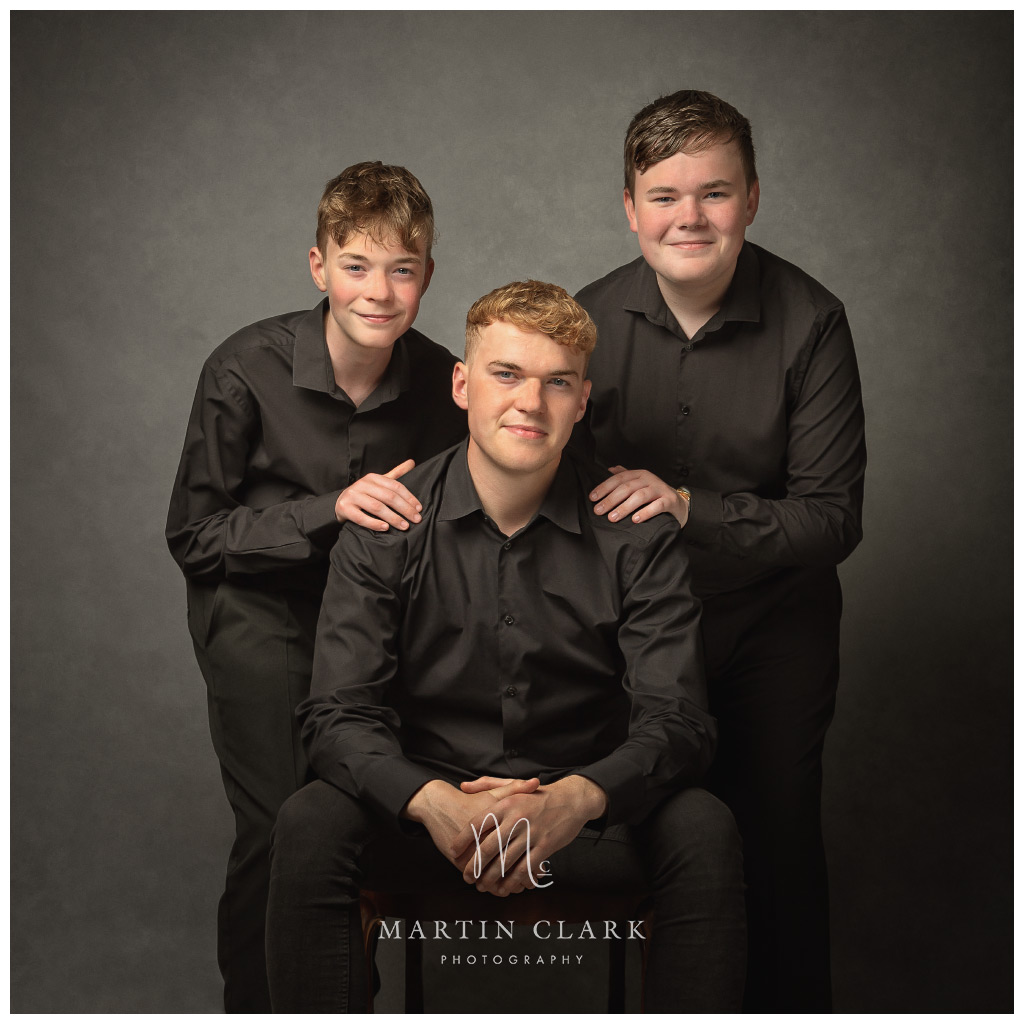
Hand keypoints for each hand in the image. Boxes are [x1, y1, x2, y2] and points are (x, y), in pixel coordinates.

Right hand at [335, 459, 420, 530]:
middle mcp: (362, 485)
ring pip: (376, 507)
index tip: (419, 508)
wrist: (340, 503)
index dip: (409, 497)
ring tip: (404, 526)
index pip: (395, 486)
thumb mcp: (379, 483)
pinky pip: (362, 518)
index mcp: (373, 478)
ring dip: (393, 518)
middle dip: (405, 509)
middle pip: (388, 497)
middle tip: (416, 519)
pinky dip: (374, 523)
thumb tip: (412, 462)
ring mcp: (353, 496)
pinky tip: (386, 528)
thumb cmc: (365, 494)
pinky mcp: (345, 508)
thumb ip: (396, 474)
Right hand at [403, 777, 540, 876]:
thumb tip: (537, 783)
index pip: (523, 846)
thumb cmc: (470, 799)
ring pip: (498, 878)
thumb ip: (516, 788)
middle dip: (525, 876)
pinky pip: (482, 880)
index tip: (543, 867)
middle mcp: (486, 840)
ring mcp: (473, 853)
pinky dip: (494, 888)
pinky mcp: (461, 862)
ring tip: (519, 887)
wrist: (439, 805)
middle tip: (534, 881)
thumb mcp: (493, 791)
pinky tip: (503, 889)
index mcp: (499, 822)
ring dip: (510, 886)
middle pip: (512, 866)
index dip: (535, 860)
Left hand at [451, 776, 607, 896]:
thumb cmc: (537, 795)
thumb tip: (463, 787)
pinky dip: (513, 881)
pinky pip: (525, 869)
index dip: (462, 840)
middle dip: (474, 866)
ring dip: (491, 878)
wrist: (571, 800)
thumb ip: (486, 784)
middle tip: (466, 877)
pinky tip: (505, 888)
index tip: (453, 852)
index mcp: (505, 804)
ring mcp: (531, 833)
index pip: (477, 824)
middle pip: (488, 847)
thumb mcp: (512, 786)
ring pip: (505, 862)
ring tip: (482, 886)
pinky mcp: (545, 846)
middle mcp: (516, 819)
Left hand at [590, 465, 688, 527]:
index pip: (618, 479)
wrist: (677, 503)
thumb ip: (625, 476)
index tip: (593, 498)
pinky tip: (635, 520)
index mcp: (639, 474)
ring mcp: (659, 489)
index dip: (604, 487)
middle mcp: (648, 479)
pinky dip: (646, 512)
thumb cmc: (654, 494)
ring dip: (624, 507)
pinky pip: (657, 506)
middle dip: (611, 499)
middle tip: (599, 511)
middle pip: (627, 488)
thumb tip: (609, 469)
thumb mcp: (639, 483)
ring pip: (640, 496)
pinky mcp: (669, 500)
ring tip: (613, 517)